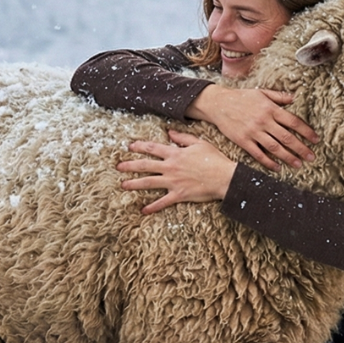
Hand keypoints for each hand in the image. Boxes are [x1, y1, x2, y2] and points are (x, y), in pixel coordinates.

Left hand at [118, 131, 237, 214]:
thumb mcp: (199, 143)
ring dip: (134, 184)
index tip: (130, 147)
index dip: (139, 146)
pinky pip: (162, 202)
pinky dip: (152, 207)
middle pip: (145, 166)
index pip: (152, 148)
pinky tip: (143, 210)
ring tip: (123, 185)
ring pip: (148, 183)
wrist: (224, 177)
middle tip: (118, 167)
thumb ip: (183, 138)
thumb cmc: (214, 159)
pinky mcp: (179, 195)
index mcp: (175, 154)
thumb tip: (170, 132)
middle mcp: (170, 167)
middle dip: (130, 165)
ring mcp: (173, 182)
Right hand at [187, 85, 317, 170]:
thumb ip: (279, 96)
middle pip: (287, 137)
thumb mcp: (261, 92)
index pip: (293, 121)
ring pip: (275, 147)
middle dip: (301, 148)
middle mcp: (264, 121)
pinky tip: (277, 167)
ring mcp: (253, 132)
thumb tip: (294, 98)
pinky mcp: (243, 141)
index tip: (315, 140)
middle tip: (311, 157)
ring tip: (298, 164)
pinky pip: (258, 154)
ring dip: (288, 157)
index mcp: (270, 109)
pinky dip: (268, 162)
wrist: (218, 103)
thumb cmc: (241, 97)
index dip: (306, 131)